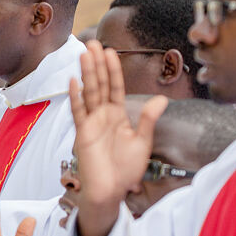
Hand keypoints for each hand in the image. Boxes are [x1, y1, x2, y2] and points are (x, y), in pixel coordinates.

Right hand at [70, 41, 166, 235]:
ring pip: (89, 93)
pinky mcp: (83, 134)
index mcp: (118, 116)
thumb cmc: (126, 170)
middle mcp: (103, 116)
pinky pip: (79, 112)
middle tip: (93, 43)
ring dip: (87, 73)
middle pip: (99, 84)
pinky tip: (74, 81)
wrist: (111, 191)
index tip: (110, 52)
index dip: (113, 70)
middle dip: (96, 64)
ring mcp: (91, 123)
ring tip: (84, 54)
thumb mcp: (142, 142)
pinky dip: (76, 97)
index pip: (115, 87)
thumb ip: (148, 119)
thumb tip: (161, 99)